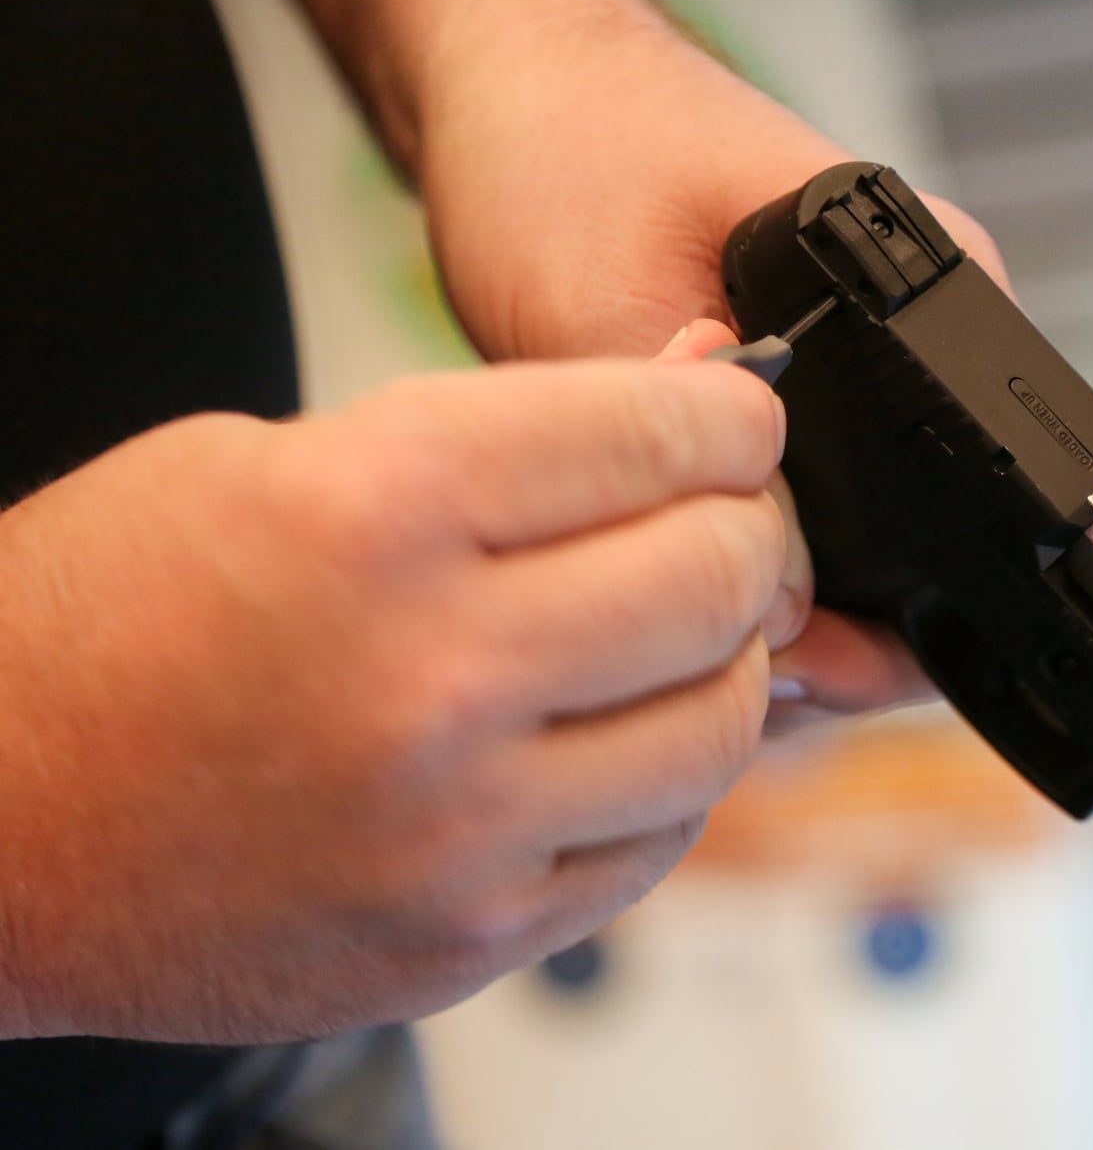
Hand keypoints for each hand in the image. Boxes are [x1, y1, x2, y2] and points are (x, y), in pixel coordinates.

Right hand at [0, 350, 784, 1042]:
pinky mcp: (472, 935)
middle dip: (752, 528)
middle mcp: (432, 676)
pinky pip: (658, 840)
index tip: (740, 416)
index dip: (729, 412)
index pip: (650, 433)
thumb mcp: (279, 462)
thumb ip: (504, 434)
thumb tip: (696, 386)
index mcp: (376, 512)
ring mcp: (458, 828)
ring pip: (720, 723)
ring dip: (730, 656)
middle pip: (715, 576)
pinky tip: (618, 734)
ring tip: (679, 629)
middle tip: (728, 519)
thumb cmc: (111, 623)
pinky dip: (668, 770)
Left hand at [297, 0, 1013, 723]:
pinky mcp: (822, 386)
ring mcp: (879, 363)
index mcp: (939, 284)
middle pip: (930, 543)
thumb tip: (769, 598)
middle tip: (730, 661)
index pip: (969, 503)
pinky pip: (820, 509)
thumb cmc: (565, 148)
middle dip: (828, 622)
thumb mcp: (605, 312)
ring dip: (783, 598)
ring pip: (870, 542)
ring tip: (696, 630)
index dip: (878, 612)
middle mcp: (932, 328)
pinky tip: (693, 580)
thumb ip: (689, 463)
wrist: (519, 90)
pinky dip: (755, 555)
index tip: (785, 653)